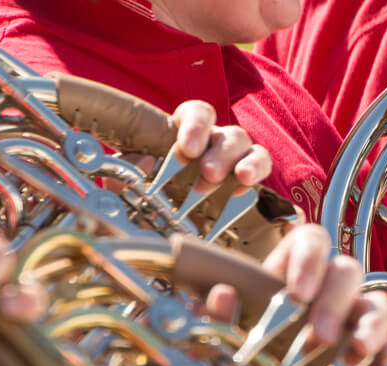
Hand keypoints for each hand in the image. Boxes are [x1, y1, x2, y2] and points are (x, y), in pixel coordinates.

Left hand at [124, 100, 272, 188]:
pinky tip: (245, 188)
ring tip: (241, 177)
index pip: (197, 113)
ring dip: (246, 160)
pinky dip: (258, 173)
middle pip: (227, 133)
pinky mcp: (246, 182)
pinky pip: (261, 169)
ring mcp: (233, 161)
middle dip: (220, 152)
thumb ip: (125, 169)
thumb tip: (142, 161)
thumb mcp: (126, 182)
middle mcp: (213, 143)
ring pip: (248, 147)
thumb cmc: (144, 197)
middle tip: (209, 173)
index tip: (188, 148)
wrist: (160, 230)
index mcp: (185, 134)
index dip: (195, 125)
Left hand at [206, 224, 386, 365]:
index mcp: (294, 270)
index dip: (310, 257)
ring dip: (371, 326)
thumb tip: (222, 295)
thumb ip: (214, 314)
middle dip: (335, 300)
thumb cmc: (245, 350)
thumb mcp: (222, 332)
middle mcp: (330, 290)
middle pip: (348, 270)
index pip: (312, 239)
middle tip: (319, 336)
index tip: (297, 292)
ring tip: (354, 353)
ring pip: (380, 304)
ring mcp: (358, 322)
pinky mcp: (376, 356)